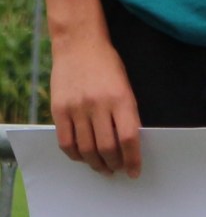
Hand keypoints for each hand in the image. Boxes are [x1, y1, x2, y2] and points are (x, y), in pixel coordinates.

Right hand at [52, 32, 142, 176]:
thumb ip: (127, 112)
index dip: (133, 158)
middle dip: (114, 164)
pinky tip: (82, 157)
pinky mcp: (59, 110)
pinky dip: (75, 155)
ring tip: (102, 168)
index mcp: (122, 98)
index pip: (129, 137)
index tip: (135, 171)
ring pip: (86, 148)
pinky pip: (66, 142)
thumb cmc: (108, 65)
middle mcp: (99, 105)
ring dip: (96, 163)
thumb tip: (129, 143)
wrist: (79, 45)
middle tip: (117, 170)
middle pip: (107, 147)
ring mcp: (77, 109)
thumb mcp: (126, 85)